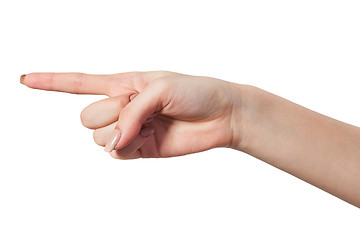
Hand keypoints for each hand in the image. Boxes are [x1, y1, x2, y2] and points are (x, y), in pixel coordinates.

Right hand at [21, 71, 243, 158]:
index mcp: (123, 84)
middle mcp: (122, 107)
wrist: (220, 115)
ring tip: (150, 124)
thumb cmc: (194, 92)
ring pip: (100, 138)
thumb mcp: (160, 89)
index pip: (80, 82)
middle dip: (110, 116)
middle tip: (139, 110)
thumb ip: (131, 113)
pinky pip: (116, 153)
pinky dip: (128, 148)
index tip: (24, 79)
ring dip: (121, 132)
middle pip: (87, 117)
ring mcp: (130, 129)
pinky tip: (148, 138)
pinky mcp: (140, 148)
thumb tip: (114, 142)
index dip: (51, 81)